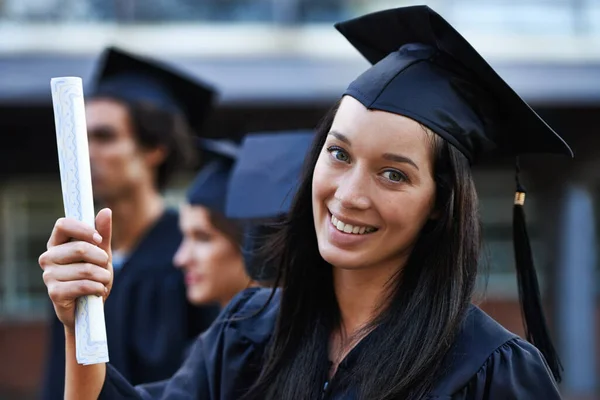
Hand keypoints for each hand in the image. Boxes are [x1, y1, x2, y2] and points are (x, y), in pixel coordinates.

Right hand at [39, 208, 112, 332]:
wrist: (89, 309)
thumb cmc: (94, 277)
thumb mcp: (102, 253)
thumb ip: (103, 233)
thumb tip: (105, 211)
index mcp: (57, 243)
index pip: (63, 224)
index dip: (83, 229)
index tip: (99, 239)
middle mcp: (49, 257)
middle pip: (79, 248)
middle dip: (101, 258)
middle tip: (105, 266)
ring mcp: (49, 275)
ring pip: (85, 269)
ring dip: (103, 276)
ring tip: (103, 281)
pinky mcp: (54, 293)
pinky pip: (83, 285)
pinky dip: (98, 288)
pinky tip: (99, 290)